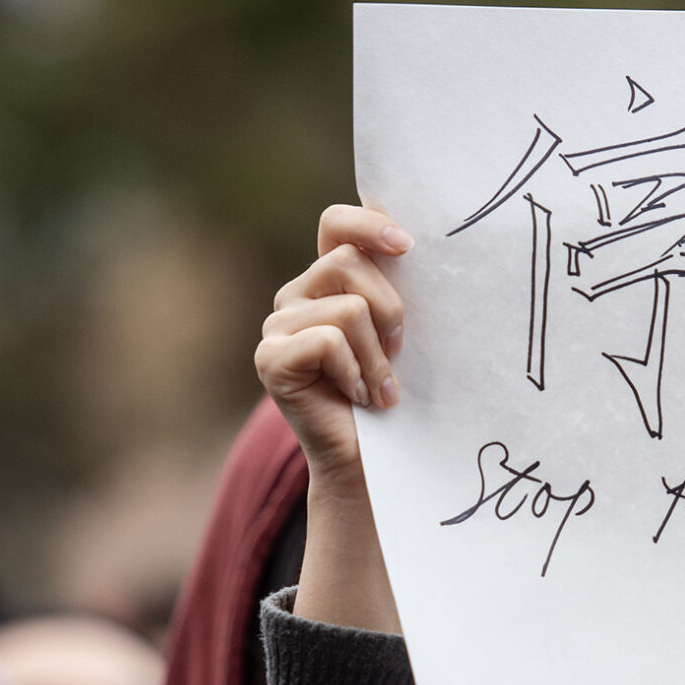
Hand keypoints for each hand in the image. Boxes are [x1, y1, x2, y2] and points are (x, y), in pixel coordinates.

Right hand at [256, 204, 412, 497]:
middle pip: (348, 263)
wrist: (371, 460)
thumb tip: (414, 242)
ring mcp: (277, 327)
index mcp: (326, 280)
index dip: (368, 223)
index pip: (336, 224)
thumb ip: (397, 288)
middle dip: (390, 310)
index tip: (407, 246)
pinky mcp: (270, 358)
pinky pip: (328, 341)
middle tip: (399, 353)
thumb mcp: (400, 332)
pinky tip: (357, 398)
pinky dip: (354, 372)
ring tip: (380, 389)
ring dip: (377, 355)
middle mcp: (295, 295)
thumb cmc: (391, 394)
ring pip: (347, 308)